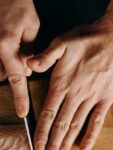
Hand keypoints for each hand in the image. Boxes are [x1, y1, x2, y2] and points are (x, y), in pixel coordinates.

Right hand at [0, 0, 39, 116]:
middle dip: (17, 71)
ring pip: (1, 69)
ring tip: (15, 46)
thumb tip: (27, 69)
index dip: (21, 97)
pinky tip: (11, 46)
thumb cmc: (18, 7)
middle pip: (7, 75)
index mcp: (7, 46)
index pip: (17, 79)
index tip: (23, 112)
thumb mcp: (31, 28)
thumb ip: (29, 51)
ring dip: (10, 64)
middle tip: (23, 54)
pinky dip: (5, 59)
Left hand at [27, 24, 112, 149]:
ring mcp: (93, 97)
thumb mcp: (62, 42)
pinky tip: (87, 146)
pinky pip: (98, 120)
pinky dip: (92, 135)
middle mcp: (77, 94)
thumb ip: (46, 57)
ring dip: (68, 140)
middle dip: (53, 141)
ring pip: (77, 124)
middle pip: (61, 123)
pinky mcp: (107, 96)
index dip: (41, 130)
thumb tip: (30, 64)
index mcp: (63, 82)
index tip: (38, 145)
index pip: (48, 112)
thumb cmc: (88, 39)